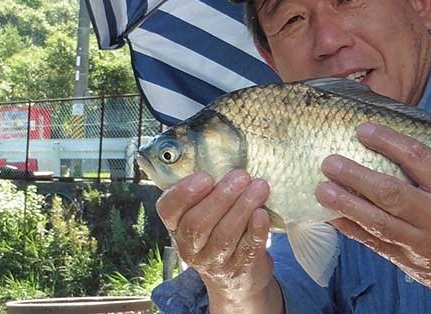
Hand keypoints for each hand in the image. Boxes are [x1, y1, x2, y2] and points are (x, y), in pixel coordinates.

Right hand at [155, 170, 273, 298]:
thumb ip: (207, 188)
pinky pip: (247, 250)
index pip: (168, 209)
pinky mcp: (238, 269)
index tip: (205, 176)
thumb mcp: (205, 210)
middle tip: (241, 176)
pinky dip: (255, 231)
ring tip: (259, 187)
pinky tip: (263, 214)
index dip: (184, 193)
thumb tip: (225, 154)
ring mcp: (213, 262)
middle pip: (198, 223)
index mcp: (176, 225)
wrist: (236, 276)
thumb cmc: (219, 228)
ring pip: (224, 236)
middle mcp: (189, 246)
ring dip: (242, 208)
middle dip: (221, 197)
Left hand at [315, 123, 430, 294]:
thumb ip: (429, 171)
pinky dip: (352, 229)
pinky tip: (333, 216)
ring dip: (347, 205)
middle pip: (393, 194)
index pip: (420, 159)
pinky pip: (376, 245)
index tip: (362, 129)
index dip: (389, 142)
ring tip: (322, 190)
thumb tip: (385, 145)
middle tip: (330, 163)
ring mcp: (424, 244)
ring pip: (380, 223)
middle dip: (357, 177)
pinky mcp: (412, 263)